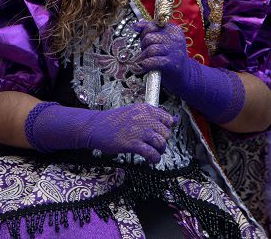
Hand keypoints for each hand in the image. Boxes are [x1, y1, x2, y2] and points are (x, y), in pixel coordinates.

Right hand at [25, 102, 175, 164]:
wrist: (96, 126)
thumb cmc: (115, 121)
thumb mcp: (134, 112)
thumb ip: (153, 116)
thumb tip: (175, 120)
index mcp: (145, 109)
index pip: (167, 118)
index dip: (166, 128)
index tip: (160, 134)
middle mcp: (144, 118)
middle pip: (165, 133)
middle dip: (163, 141)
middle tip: (155, 145)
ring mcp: (138, 131)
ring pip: (160, 143)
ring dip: (159, 151)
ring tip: (153, 153)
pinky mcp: (132, 143)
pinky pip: (151, 153)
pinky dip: (154, 158)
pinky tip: (151, 160)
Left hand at [135, 20, 194, 94]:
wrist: (185, 76)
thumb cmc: (170, 58)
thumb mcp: (163, 42)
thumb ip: (151, 32)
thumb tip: (136, 25)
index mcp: (174, 30)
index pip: (152, 25)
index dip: (144, 34)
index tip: (145, 42)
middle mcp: (176, 39)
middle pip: (150, 37)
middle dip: (143, 46)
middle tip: (145, 53)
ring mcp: (175, 51)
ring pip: (150, 49)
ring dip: (143, 57)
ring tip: (144, 62)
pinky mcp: (173, 64)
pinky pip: (153, 61)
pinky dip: (145, 65)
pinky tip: (145, 67)